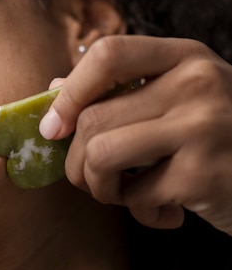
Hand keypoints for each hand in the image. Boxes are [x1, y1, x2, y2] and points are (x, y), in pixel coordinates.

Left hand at [40, 35, 231, 234]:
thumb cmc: (222, 140)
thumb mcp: (181, 101)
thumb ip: (124, 93)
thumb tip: (54, 92)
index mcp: (185, 58)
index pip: (108, 55)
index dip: (69, 92)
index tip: (54, 127)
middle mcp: (196, 84)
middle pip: (93, 119)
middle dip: (78, 164)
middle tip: (96, 181)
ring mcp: (202, 127)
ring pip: (101, 156)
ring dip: (102, 188)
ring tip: (127, 195)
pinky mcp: (203, 174)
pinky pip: (136, 197)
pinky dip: (141, 213)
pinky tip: (168, 212)